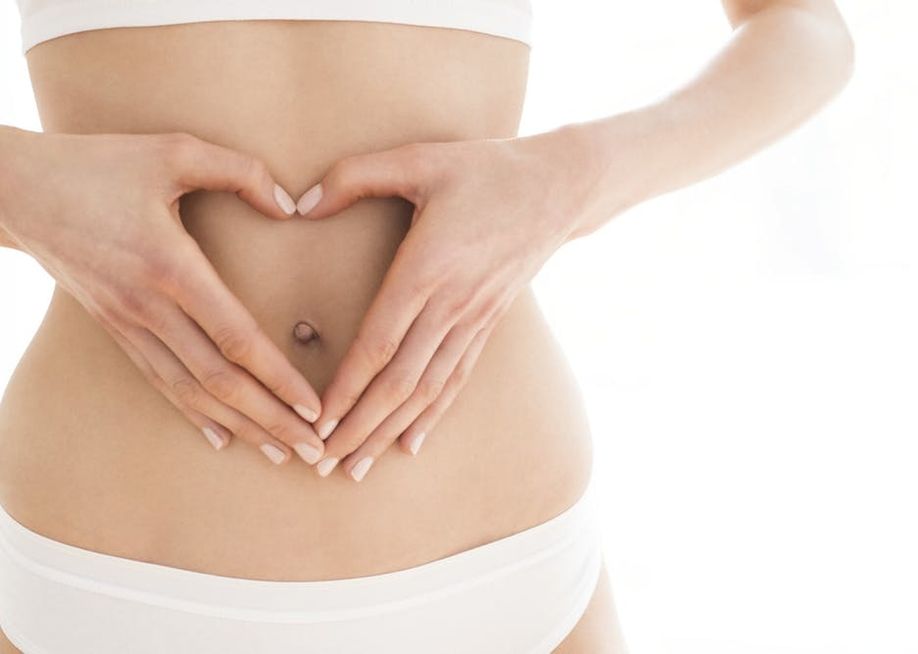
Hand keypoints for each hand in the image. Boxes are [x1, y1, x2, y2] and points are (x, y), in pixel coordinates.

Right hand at [0, 128, 325, 465]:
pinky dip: (195, 413)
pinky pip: (161, 381)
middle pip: (220, 380)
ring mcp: (128, 324)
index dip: (278, 378)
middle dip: (271, 420)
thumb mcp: (172, 150)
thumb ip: (239, 172)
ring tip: (281, 454)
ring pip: (191, 391)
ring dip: (240, 426)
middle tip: (314, 453)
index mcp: (171, 266)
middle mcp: (149, 307)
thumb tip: (291, 205)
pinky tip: (223, 437)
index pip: (236, 337)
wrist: (13, 190)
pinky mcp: (115, 329)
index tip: (315, 407)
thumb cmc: (98, 164)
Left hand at [294, 127, 602, 479]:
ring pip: (427, 391)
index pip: (380, 342)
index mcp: (429, 268)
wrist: (561, 186)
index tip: (317, 421)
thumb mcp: (419, 158)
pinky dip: (431, 416)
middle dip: (359, 427)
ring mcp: (474, 320)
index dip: (346, 387)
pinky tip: (410, 444)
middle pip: (400, 381)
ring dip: (389, 432)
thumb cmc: (485, 168)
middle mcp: (452, 304)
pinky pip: (456, 380)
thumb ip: (354, 176)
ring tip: (356, 467)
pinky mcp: (487, 324)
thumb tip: (299, 204)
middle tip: (324, 464)